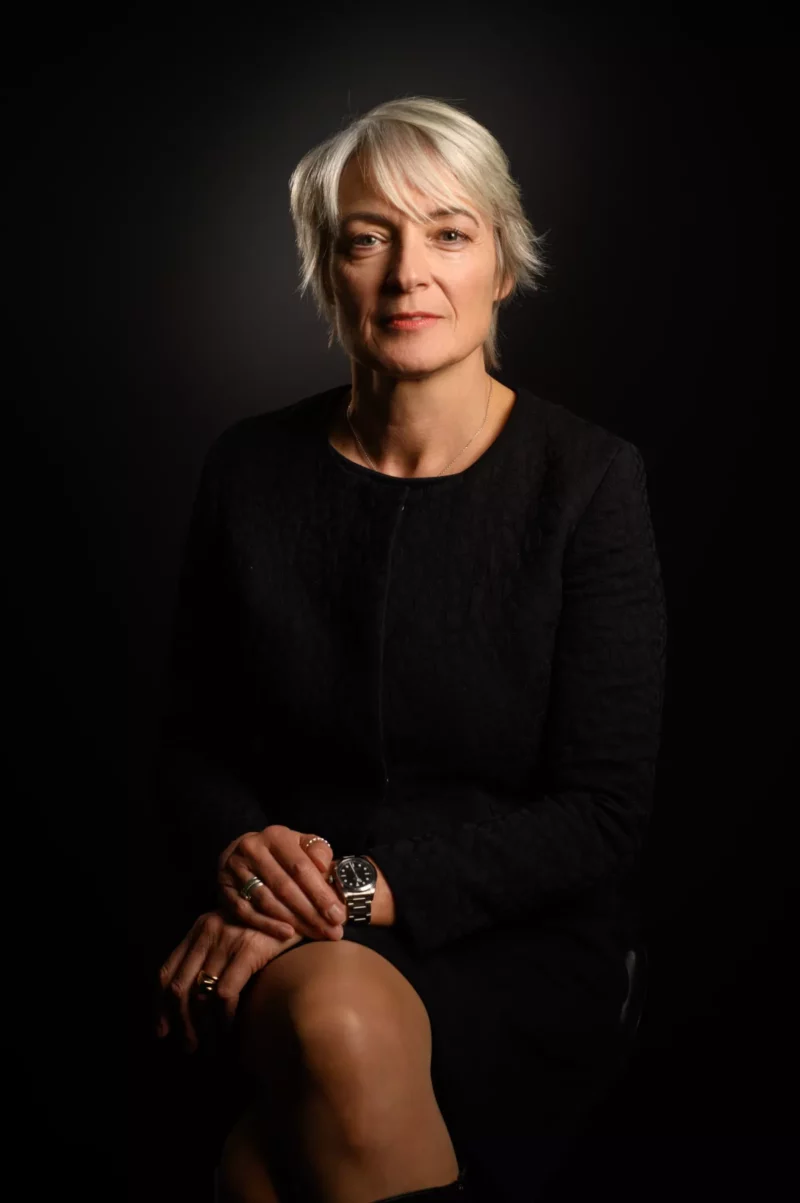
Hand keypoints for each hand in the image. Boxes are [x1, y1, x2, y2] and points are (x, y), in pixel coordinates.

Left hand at [156, 910, 303, 1051]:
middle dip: (180, 1023)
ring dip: (202, 1028)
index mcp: (199, 928)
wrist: (304, 912)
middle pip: (179, 987)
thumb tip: (187, 1001)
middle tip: (188, 1047)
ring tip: (208, 1048)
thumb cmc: (268, 930)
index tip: (162, 1031)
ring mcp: (228, 938)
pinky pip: (225, 994)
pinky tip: (229, 1033)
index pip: (167, 971)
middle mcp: (208, 930)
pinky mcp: (249, 948)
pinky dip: (223, 1019)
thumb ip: (210, 956)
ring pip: (200, 994)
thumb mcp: (232, 935)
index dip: (160, 1006)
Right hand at [217, 826, 345, 942]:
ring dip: (294, 922)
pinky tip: (287, 934)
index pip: (301, 867)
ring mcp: (235, 870)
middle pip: (285, 887)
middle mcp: (253, 850)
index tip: (338, 914)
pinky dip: (268, 925)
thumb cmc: (281, 852)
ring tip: (316, 934)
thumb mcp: (302, 844)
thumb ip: (319, 852)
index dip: (320, 893)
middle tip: (332, 932)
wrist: (241, 852)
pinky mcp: (225, 889)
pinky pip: (247, 912)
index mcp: (276, 836)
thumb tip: (325, 866)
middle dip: (312, 913)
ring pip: (267, 902)